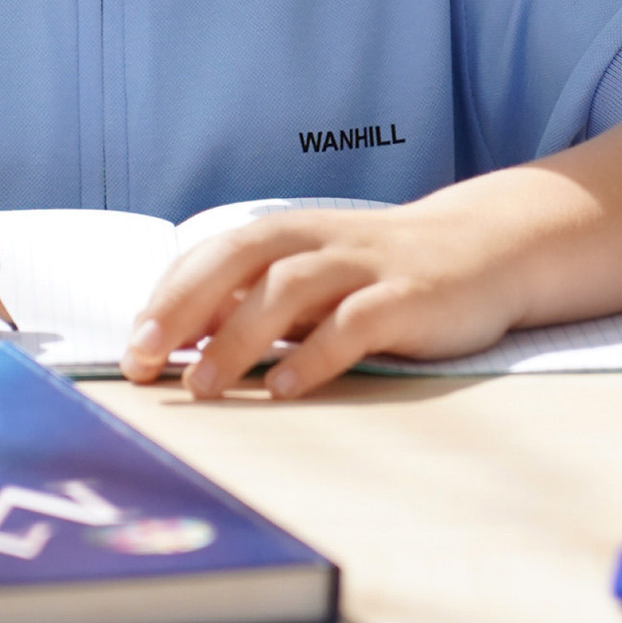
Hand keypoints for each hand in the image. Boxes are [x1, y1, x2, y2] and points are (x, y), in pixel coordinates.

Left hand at [121, 195, 522, 401]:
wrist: (488, 248)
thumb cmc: (383, 274)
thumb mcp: (316, 279)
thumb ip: (257, 300)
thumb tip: (180, 337)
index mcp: (291, 234)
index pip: (214, 254)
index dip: (169, 296)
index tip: (133, 345)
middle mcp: (322, 241)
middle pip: (240, 259)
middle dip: (186, 307)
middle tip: (146, 358)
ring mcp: (366, 267)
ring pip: (290, 288)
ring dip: (239, 336)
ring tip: (204, 385)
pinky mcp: (408, 299)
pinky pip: (355, 323)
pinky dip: (315, 354)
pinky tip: (286, 388)